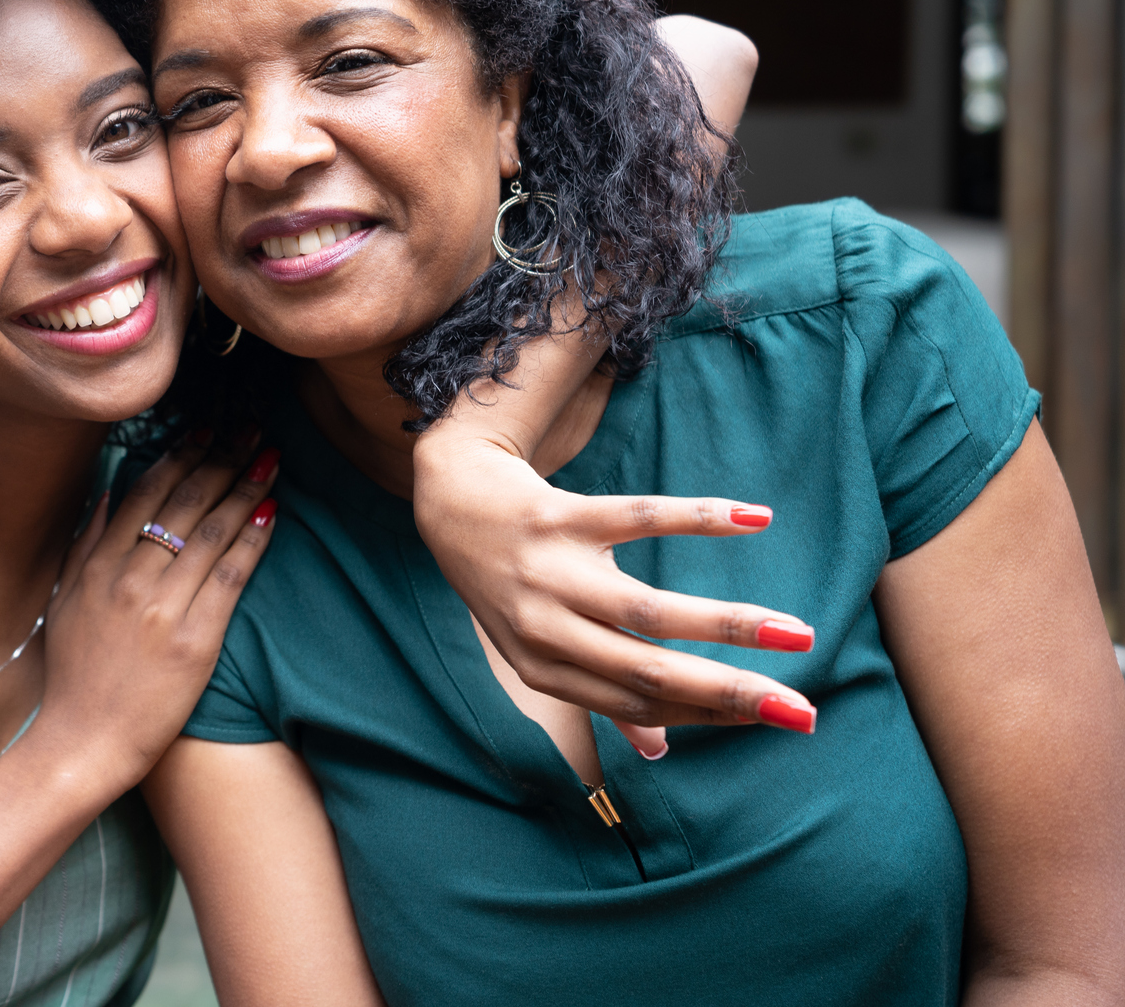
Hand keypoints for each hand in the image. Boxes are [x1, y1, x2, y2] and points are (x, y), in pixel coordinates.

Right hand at [34, 431, 279, 787]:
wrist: (83, 741)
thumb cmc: (73, 674)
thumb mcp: (64, 600)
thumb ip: (86, 543)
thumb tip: (107, 492)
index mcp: (99, 564)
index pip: (147, 492)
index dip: (182, 455)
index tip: (207, 429)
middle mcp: (131, 577)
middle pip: (186, 502)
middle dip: (223, 457)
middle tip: (251, 428)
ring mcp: (164, 607)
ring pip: (213, 531)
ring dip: (246, 487)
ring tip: (270, 458)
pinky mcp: (196, 639)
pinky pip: (232, 576)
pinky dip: (253, 539)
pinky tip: (272, 511)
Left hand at [413, 423, 816, 759]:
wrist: (451, 500)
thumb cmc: (513, 583)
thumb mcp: (538, 647)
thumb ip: (597, 695)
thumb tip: (659, 752)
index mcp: (544, 670)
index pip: (638, 705)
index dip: (706, 715)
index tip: (776, 719)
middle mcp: (544, 628)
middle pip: (647, 673)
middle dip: (728, 695)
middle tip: (801, 710)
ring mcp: (550, 572)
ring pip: (647, 610)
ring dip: (728, 625)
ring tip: (795, 633)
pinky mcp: (559, 516)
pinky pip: (638, 517)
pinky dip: (697, 519)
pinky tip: (752, 520)